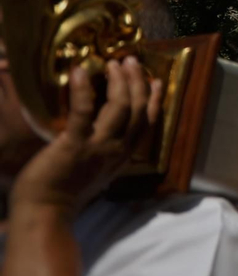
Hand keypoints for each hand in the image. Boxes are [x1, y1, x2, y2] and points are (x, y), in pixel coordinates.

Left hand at [11, 57, 161, 214]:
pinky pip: (83, 112)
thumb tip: (101, 131)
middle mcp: (117, 150)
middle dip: (137, 81)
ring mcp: (98, 147)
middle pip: (137, 109)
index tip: (154, 80)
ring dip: (120, 81)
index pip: (147, 122)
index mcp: (123, 156)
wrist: (45, 214)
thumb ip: (104, 152)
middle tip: (131, 60)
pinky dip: (83, 90)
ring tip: (115, 63)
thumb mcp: (97, 173)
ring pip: (120, 107)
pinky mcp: (74, 145)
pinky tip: (81, 72)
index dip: (153, 99)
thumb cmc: (64, 194)